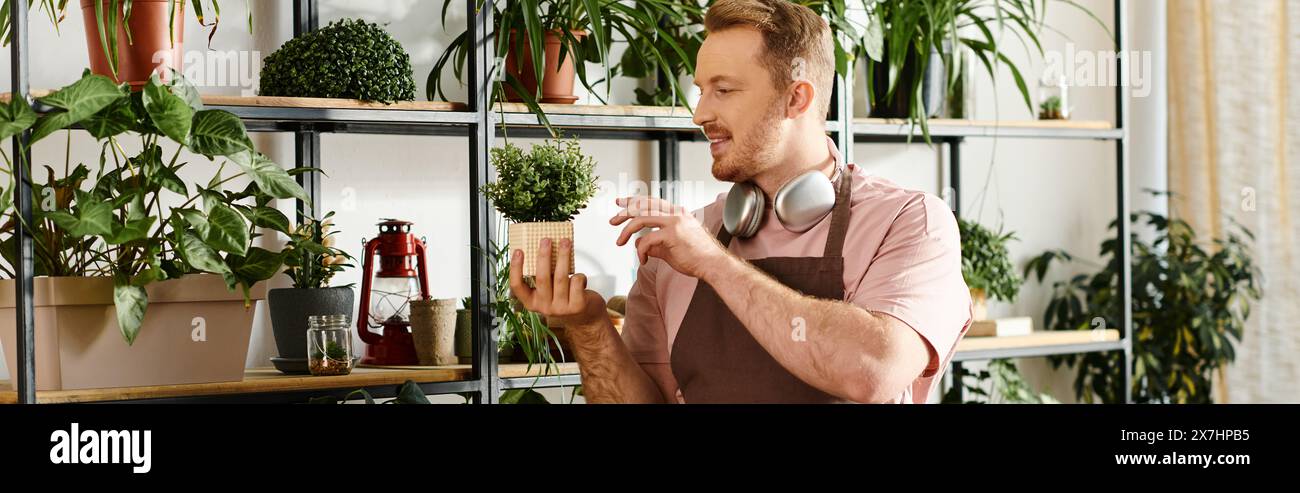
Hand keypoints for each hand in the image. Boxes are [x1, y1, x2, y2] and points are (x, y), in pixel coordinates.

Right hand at [509, 238, 607, 332]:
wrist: (586, 318)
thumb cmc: (565, 298)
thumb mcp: (549, 291)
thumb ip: (544, 276)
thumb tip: (543, 248)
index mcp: (532, 302)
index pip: (517, 286)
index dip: (515, 268)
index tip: (518, 251)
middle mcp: (544, 308)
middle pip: (541, 278)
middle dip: (544, 256)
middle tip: (546, 240)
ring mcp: (560, 308)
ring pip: (561, 277)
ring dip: (563, 257)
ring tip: (565, 242)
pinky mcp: (577, 306)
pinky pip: (576, 281)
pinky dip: (579, 275)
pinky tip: (579, 277)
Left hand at [610, 196, 729, 279]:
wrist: (714, 265)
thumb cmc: (696, 258)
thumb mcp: (671, 249)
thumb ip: (655, 245)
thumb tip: (638, 244)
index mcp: (678, 213)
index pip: (651, 201)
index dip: (634, 201)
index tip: (621, 203)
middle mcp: (676, 213)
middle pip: (643, 205)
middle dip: (625, 211)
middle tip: (612, 219)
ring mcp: (674, 222)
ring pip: (641, 218)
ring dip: (626, 230)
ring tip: (618, 242)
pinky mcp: (672, 234)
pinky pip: (646, 240)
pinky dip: (640, 251)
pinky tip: (642, 260)